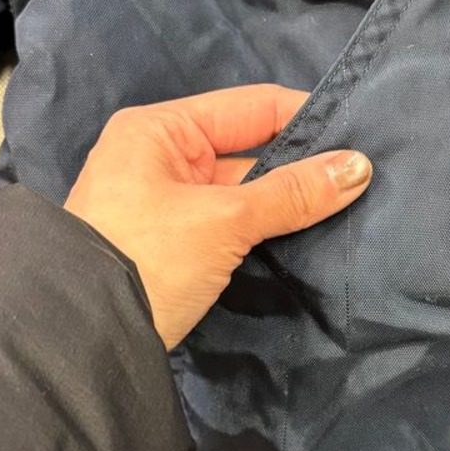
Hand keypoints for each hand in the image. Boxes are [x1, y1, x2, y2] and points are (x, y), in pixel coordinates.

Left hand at [63, 84, 371, 348]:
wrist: (82, 343)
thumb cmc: (145, 259)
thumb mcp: (223, 221)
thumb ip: (293, 193)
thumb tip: (359, 167)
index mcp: (160, 130)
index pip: (253, 107)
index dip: (309, 119)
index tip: (366, 136)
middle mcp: (162, 158)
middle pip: (251, 150)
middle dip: (304, 166)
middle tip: (367, 178)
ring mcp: (167, 204)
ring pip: (246, 192)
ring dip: (289, 203)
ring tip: (355, 206)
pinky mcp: (177, 247)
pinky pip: (235, 225)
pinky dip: (269, 229)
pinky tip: (314, 237)